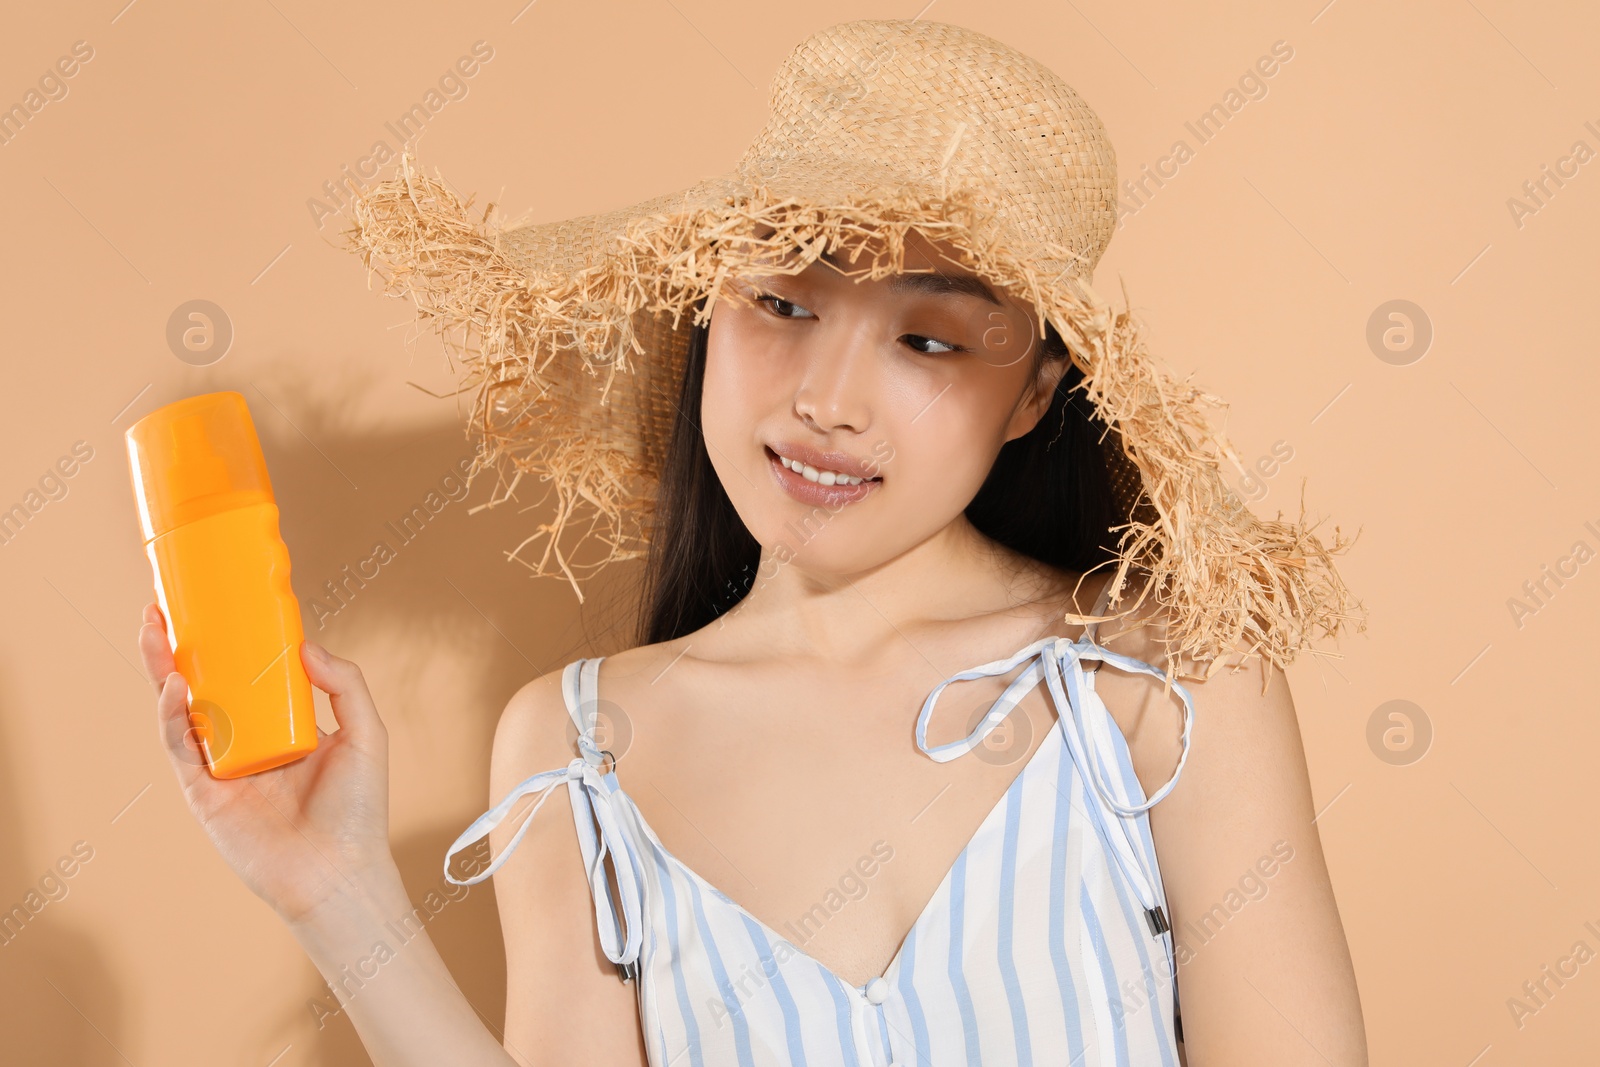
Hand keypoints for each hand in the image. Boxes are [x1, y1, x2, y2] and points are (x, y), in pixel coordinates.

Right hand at [138, 601, 396, 925]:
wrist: (337, 872)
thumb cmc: (357, 810)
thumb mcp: (365, 734)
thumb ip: (343, 685)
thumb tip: (305, 645)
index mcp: (282, 729)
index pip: (248, 679)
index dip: (231, 646)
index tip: (219, 607)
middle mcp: (247, 745)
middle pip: (204, 688)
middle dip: (180, 651)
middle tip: (162, 611)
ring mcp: (221, 769)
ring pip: (182, 712)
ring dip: (163, 672)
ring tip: (155, 632)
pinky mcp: (204, 794)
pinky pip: (180, 749)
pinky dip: (172, 716)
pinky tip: (175, 686)